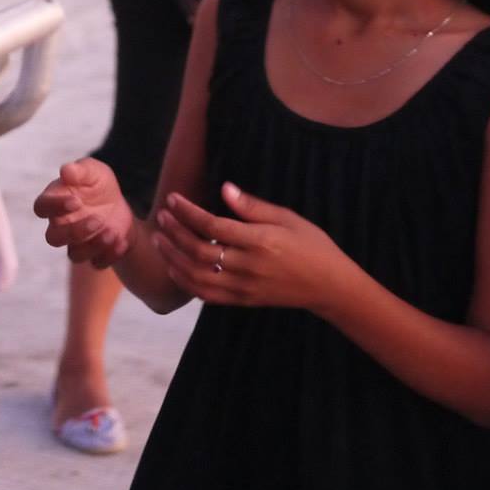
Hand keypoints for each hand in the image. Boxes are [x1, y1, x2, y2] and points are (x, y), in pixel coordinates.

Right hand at [33, 158, 135, 267]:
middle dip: (75, 231)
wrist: (120, 205)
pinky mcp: (94, 255)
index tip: (75, 201)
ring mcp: (77, 243)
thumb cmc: (98, 185)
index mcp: (55, 202)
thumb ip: (81, 170)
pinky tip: (122, 242)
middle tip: (97, 220)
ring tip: (112, 232)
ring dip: (93, 246)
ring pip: (74, 255)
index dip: (54, 207)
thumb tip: (66, 170)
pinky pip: (97, 263)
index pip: (41, 208)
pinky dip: (110, 255)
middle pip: (53, 238)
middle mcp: (61, 226)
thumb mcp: (94, 172)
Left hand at [151, 183, 353, 311]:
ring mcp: (244, 288)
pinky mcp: (243, 301)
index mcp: (261, 241)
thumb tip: (224, 188)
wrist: (329, 286)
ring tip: (160, 240)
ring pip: (198, 277)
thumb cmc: (312, 245)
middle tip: (161, 216)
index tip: (173, 199)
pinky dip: (187, 282)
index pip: (213, 225)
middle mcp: (249, 266)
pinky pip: (207, 296)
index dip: (188, 212)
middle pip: (200, 250)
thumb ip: (254, 206)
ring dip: (174, 258)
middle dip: (175, 232)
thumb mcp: (288, 218)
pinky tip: (175, 268)